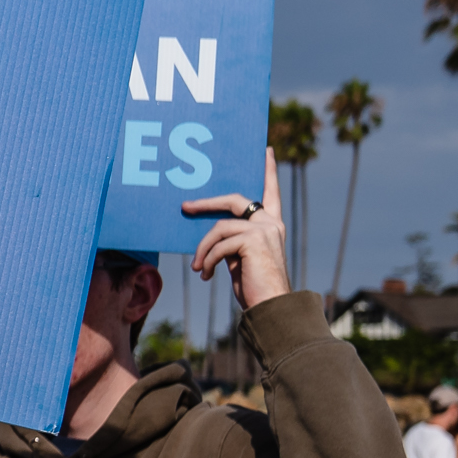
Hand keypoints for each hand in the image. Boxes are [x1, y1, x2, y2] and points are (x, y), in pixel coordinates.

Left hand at [183, 147, 290, 308]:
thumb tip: (208, 230)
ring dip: (203, 248)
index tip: (265, 150)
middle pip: (234, 200)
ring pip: (219, 227)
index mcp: (272, 224)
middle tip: (185, 206)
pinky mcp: (254, 240)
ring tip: (198, 267)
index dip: (268, 171)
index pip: (271, 192)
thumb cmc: (254, 285)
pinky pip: (218, 244)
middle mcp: (272, 223)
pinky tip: (206, 275)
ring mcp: (265, 230)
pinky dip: (207, 260)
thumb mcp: (240, 257)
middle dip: (206, 202)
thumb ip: (232, 238)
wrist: (271, 307)